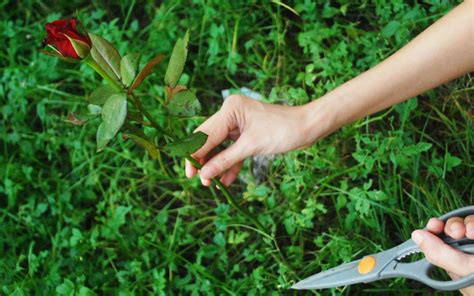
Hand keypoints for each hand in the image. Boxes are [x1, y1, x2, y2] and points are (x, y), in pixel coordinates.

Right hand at [185, 95, 314, 185]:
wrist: (308, 127)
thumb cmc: (282, 130)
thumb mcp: (251, 147)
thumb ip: (224, 160)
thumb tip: (204, 175)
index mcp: (229, 109)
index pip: (206, 135)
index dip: (196, 155)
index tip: (189, 173)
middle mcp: (230, 113)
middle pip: (208, 140)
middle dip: (203, 160)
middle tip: (197, 179)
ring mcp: (238, 123)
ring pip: (219, 147)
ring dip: (216, 164)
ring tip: (212, 184)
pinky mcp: (246, 133)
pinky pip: (232, 150)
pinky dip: (230, 164)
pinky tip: (227, 181)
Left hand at [412, 215, 473, 295]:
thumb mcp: (462, 270)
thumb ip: (440, 254)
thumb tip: (416, 235)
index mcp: (450, 263)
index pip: (434, 242)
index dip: (431, 232)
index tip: (433, 226)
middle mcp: (462, 252)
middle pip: (448, 230)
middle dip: (449, 227)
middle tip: (454, 232)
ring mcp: (472, 244)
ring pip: (463, 224)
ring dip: (465, 224)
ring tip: (471, 233)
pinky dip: (473, 223)